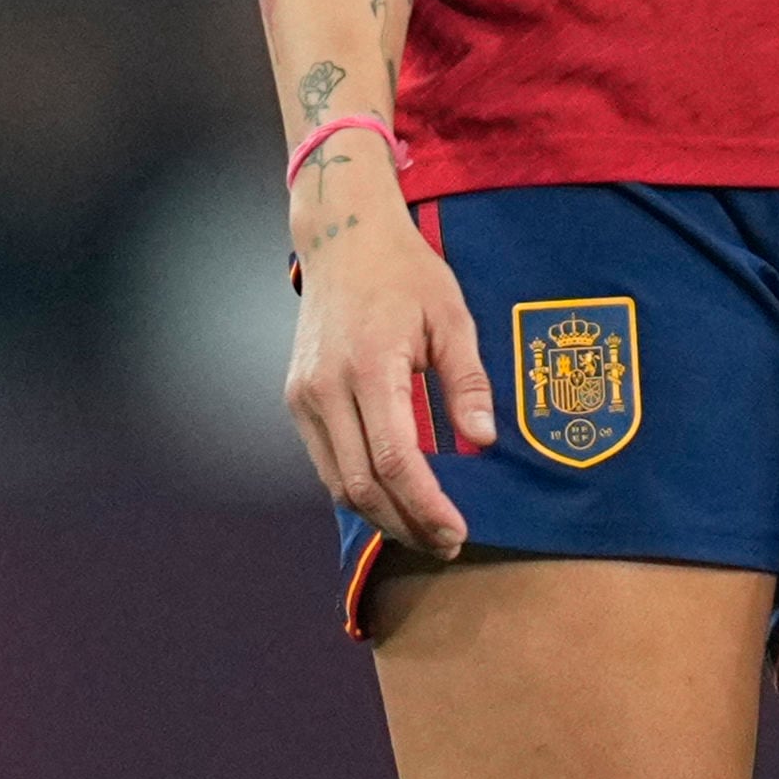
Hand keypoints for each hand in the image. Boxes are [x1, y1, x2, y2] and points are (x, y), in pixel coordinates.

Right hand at [282, 146, 497, 554]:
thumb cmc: (405, 272)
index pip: (393, 461)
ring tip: (424, 528)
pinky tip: (392, 495)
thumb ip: (467, 380)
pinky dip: (358, 488)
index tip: (457, 530)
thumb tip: (482, 442)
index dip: (425, 506)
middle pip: (360, 486)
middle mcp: (325, 388)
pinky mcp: (296, 399)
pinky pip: (325, 462)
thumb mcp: (451, 316)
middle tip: (448, 542)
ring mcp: (303, 396)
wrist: (344, 237)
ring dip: (380, 515)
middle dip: (405, 524)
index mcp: (369, 367)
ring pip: (336, 483)